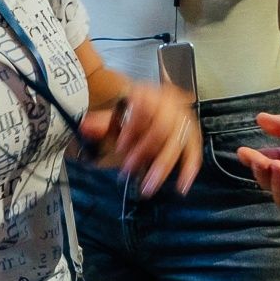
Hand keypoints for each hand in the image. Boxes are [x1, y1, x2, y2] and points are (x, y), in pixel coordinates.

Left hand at [80, 81, 201, 195]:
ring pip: (178, 141)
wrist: (149, 109)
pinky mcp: (192, 134)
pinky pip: (194, 150)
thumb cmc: (131, 115)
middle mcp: (170, 103)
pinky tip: (182, 185)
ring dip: (163, 166)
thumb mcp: (114, 117)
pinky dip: (189, 168)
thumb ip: (100, 123)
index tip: (120, 147)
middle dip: (144, 151)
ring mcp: (183, 118)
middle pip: (162, 127)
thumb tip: (84, 126)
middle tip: (128, 169)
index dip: (133, 129)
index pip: (145, 108)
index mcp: (149, 93)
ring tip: (148, 186)